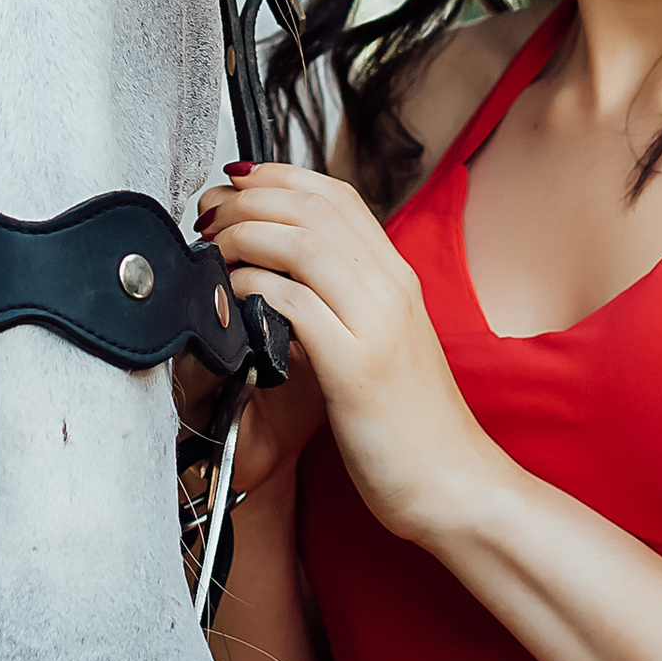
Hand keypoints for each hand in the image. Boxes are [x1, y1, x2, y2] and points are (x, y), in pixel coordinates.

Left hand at [196, 163, 500, 543]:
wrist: (453, 483)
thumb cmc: (412, 423)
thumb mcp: (382, 344)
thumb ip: (346, 304)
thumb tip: (286, 274)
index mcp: (398, 278)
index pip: (337, 196)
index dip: (280, 177)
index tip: (236, 181)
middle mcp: (392, 288)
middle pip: (313, 209)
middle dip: (249, 198)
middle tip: (208, 212)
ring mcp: (377, 324)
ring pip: (303, 244)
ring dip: (246, 234)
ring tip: (213, 246)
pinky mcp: (356, 368)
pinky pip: (295, 303)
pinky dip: (254, 286)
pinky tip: (232, 293)